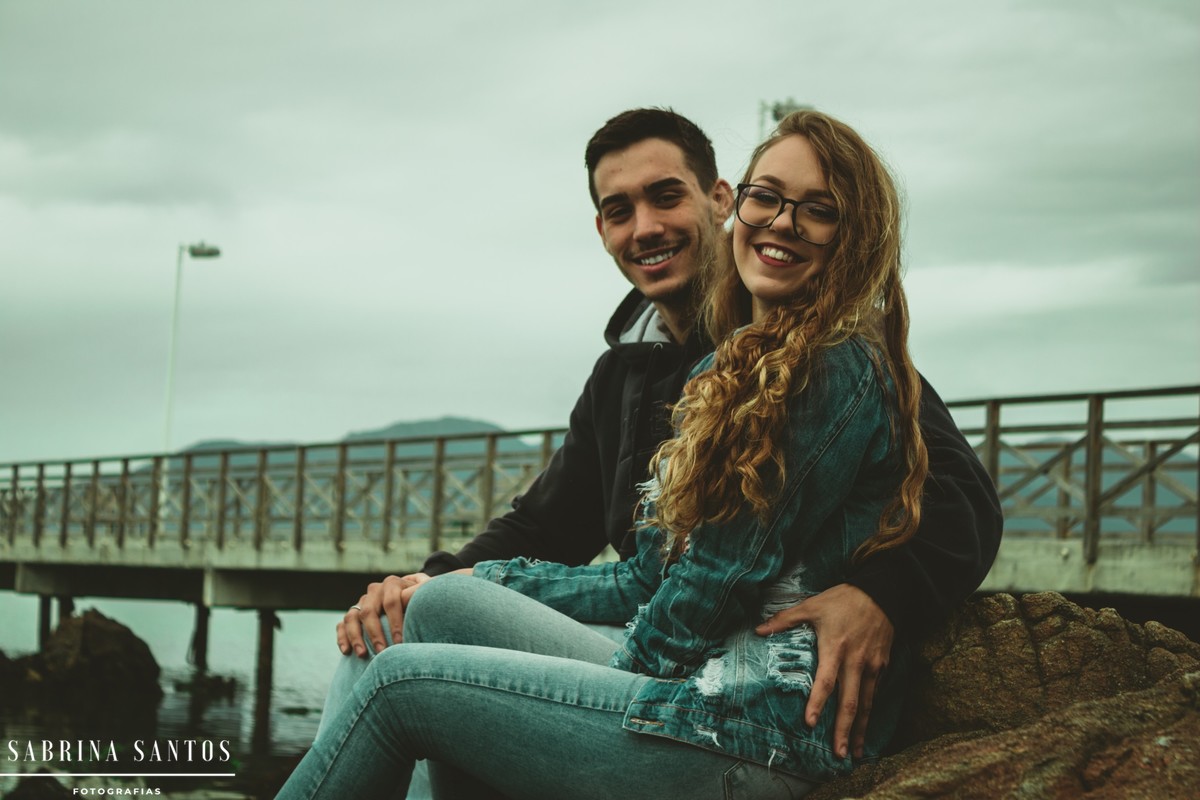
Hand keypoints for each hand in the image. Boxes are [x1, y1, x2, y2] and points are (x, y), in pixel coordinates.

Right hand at [336, 572, 430, 656]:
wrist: (412, 598)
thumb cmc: (422, 599)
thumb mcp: (427, 592)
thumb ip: (423, 593)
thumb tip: (416, 599)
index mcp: (392, 584)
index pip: (391, 602)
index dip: (395, 622)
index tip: (400, 642)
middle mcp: (374, 591)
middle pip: (368, 611)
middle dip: (375, 633)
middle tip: (382, 652)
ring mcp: (362, 602)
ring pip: (352, 617)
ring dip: (356, 637)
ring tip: (363, 654)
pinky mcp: (353, 613)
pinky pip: (342, 624)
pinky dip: (342, 637)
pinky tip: (347, 652)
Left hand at [755, 583, 892, 759]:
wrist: (882, 592)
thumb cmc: (842, 599)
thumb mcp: (811, 605)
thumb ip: (784, 619)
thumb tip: (758, 630)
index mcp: (835, 648)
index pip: (826, 682)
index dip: (817, 703)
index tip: (810, 723)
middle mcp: (855, 662)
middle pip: (850, 702)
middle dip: (843, 730)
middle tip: (838, 754)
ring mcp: (872, 666)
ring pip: (867, 703)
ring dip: (860, 729)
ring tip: (855, 752)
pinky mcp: (883, 665)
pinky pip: (876, 693)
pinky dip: (871, 713)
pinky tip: (865, 728)